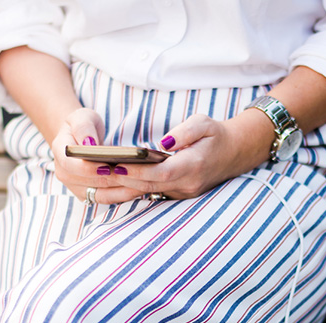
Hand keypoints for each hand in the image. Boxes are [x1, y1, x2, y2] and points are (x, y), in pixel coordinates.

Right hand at [50, 108, 140, 201]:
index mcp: (60, 154)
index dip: (89, 169)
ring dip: (121, 191)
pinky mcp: (90, 194)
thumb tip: (89, 144)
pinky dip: (124, 195)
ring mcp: (77, 187)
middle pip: (89, 183)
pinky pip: (108, 198)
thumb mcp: (82, 118)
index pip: (71, 166)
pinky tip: (140, 189)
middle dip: (112, 180)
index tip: (108, 166)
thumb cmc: (83, 125)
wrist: (81, 138)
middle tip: (134, 177)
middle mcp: (65, 174)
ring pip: (101, 195)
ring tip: (142, 184)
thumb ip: (84, 128)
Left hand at [96, 111, 274, 203]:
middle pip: (147, 185)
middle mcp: (186, 185)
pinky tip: (105, 183)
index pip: (160, 173)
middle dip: (119, 179)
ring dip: (118, 187)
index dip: (137, 171)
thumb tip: (163, 143)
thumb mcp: (205, 124)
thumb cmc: (216, 135)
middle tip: (92, 170)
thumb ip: (185, 131)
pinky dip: (126, 189)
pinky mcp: (174, 195)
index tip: (115, 164)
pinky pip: (147, 194)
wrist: (234, 154)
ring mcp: (181, 193)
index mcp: (193, 167)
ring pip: (145, 193)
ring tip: (92, 176)